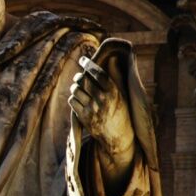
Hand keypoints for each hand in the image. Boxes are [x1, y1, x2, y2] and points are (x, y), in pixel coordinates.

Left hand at [69, 54, 135, 189]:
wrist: (117, 137)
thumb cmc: (121, 112)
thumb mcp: (123, 94)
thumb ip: (116, 76)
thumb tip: (113, 59)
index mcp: (114, 92)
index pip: (97, 73)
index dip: (89, 64)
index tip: (83, 59)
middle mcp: (102, 100)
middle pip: (84, 80)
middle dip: (79, 76)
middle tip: (80, 76)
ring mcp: (92, 109)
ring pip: (76, 90)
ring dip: (75, 86)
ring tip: (79, 87)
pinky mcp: (84, 118)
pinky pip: (72, 101)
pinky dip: (73, 97)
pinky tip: (78, 98)